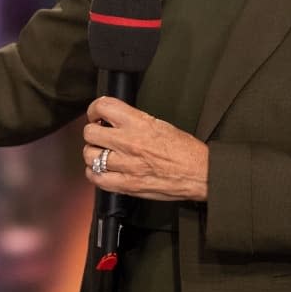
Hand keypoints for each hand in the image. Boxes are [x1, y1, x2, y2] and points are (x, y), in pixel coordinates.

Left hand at [82, 96, 209, 201]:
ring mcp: (126, 165)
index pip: (103, 106)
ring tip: (102, 154)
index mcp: (138, 123)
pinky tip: (103, 171)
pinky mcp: (127, 185)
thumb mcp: (159, 123)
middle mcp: (129, 142)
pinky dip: (95, 174)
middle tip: (101, 136)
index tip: (96, 115)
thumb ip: (133, 121)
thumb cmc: (185, 150)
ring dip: (93, 154)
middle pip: (90, 133)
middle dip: (93, 133)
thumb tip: (113, 120)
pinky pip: (97, 179)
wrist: (200, 173)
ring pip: (89, 156)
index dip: (94, 110)